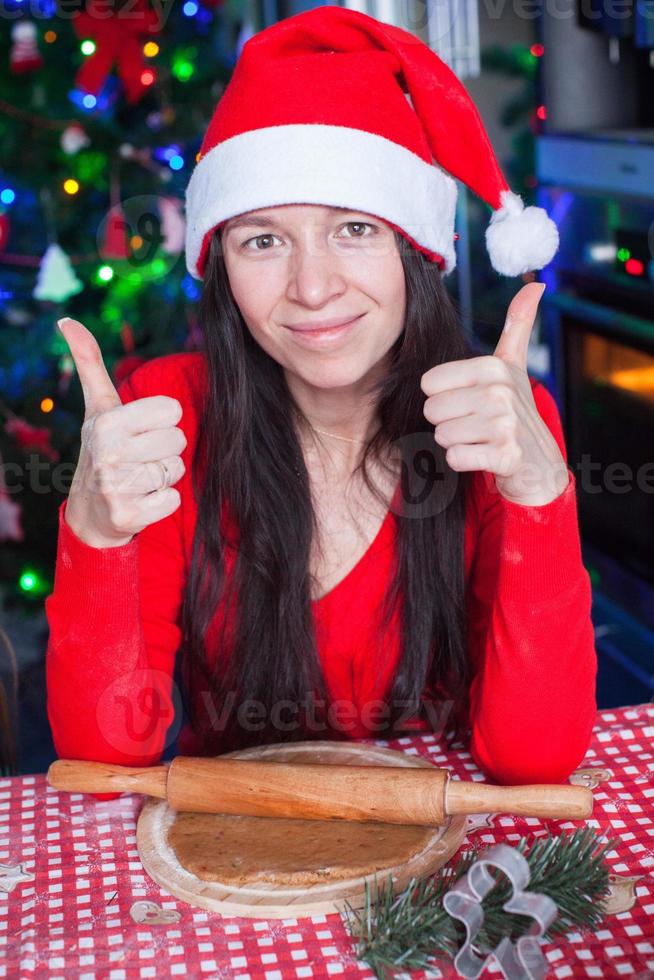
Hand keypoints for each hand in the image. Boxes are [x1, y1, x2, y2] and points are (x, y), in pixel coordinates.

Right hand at [58, 316, 186, 547]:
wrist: (89, 511)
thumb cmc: (101, 448)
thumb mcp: (97, 406)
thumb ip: (89, 362)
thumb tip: (66, 320)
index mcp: (107, 423)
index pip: (172, 411)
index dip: (162, 421)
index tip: (141, 430)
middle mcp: (109, 454)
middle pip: (178, 440)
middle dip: (165, 449)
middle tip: (140, 456)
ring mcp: (117, 488)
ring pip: (177, 469)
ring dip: (164, 474)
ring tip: (139, 476)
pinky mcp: (129, 516)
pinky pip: (173, 499)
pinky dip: (163, 500)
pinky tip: (143, 499)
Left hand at [420, 282, 568, 505]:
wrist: (540, 462)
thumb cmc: (517, 410)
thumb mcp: (514, 365)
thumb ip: (518, 325)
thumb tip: (535, 284)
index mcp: (493, 367)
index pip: (428, 384)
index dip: (444, 396)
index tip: (470, 400)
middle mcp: (500, 393)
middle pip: (432, 410)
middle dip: (448, 422)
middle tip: (476, 423)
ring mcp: (505, 426)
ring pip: (442, 435)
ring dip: (456, 442)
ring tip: (481, 439)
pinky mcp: (505, 457)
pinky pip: (455, 458)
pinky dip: (464, 461)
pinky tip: (485, 456)